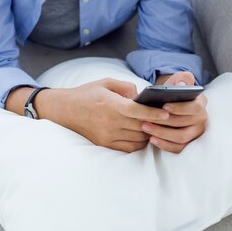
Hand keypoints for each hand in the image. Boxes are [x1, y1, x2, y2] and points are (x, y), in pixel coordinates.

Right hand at [52, 78, 172, 153]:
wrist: (66, 110)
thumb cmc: (87, 94)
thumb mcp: (105, 82)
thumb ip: (125, 86)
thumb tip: (140, 96)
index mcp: (110, 104)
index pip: (135, 111)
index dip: (152, 113)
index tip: (165, 113)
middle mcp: (109, 121)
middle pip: (140, 126)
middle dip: (154, 123)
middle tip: (165, 119)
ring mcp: (107, 135)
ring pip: (137, 139)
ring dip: (148, 133)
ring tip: (154, 126)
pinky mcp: (105, 144)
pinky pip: (129, 147)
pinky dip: (139, 142)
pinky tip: (142, 134)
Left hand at [141, 71, 207, 153]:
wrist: (171, 101)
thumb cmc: (174, 91)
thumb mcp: (178, 80)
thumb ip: (182, 79)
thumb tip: (181, 85)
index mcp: (201, 103)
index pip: (194, 107)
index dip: (180, 108)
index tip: (164, 106)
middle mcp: (201, 119)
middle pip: (184, 124)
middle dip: (163, 122)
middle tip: (146, 119)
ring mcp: (196, 133)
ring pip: (181, 138)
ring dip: (161, 133)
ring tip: (145, 127)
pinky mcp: (189, 143)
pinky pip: (178, 148)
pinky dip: (164, 145)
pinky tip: (152, 139)